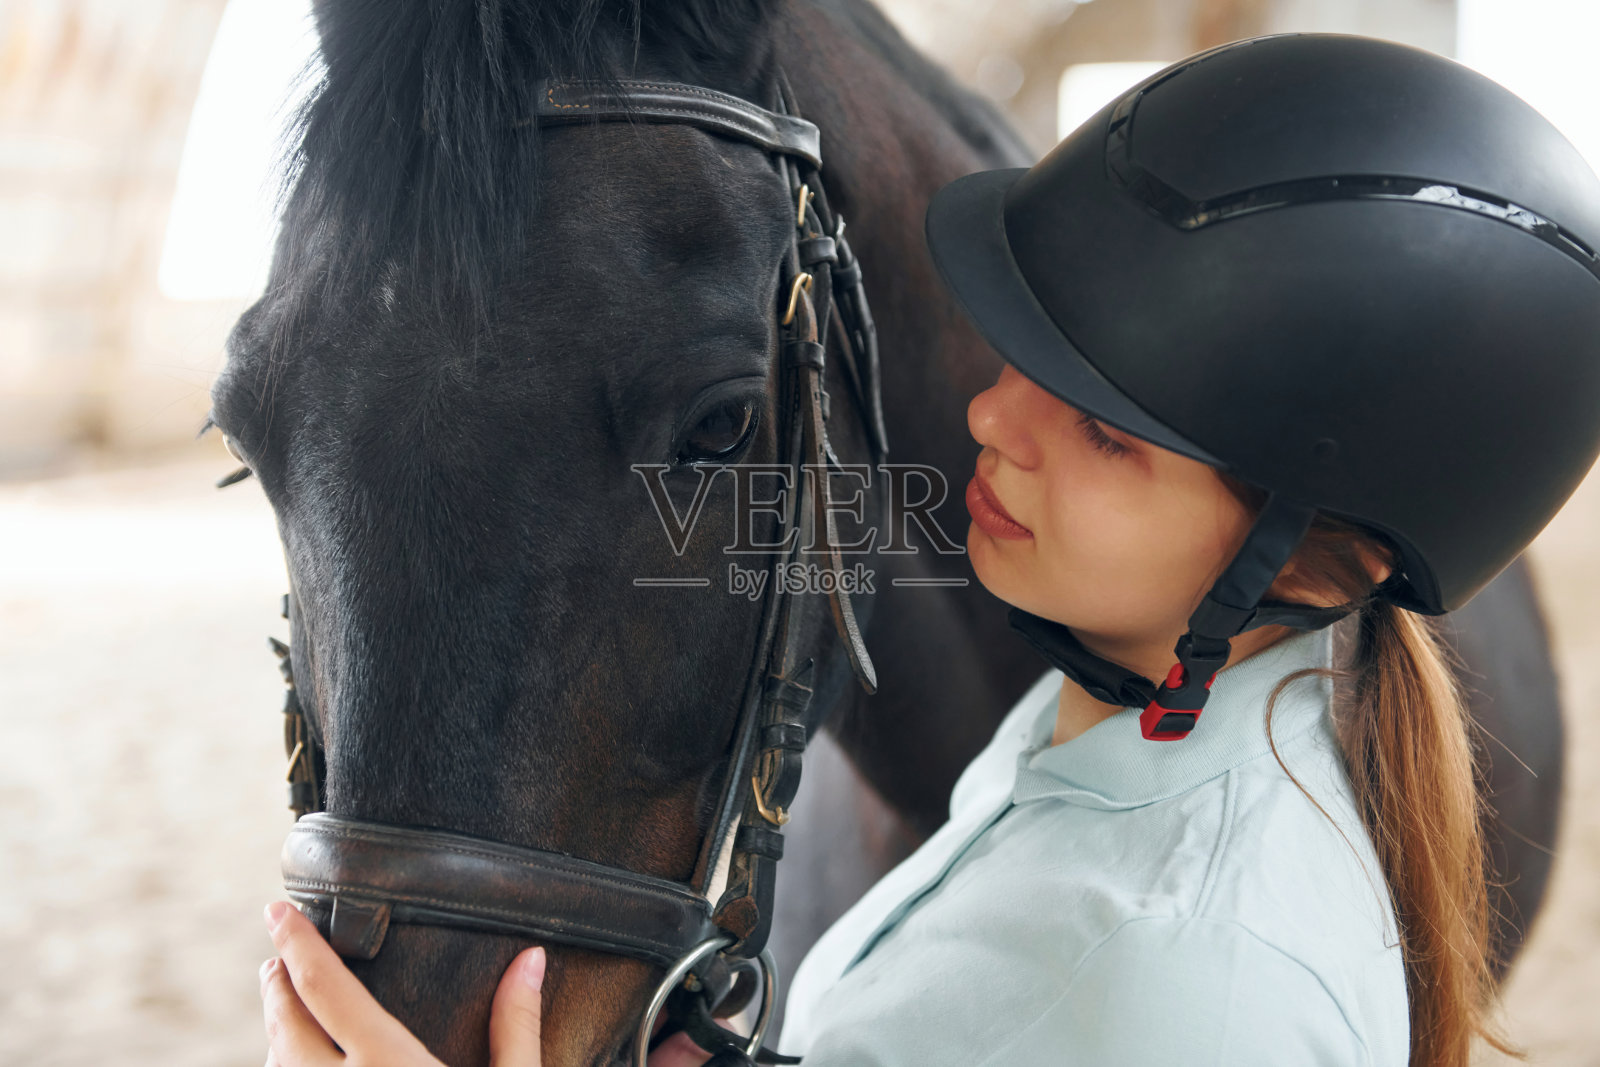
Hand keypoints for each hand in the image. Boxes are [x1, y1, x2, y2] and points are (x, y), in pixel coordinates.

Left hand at [259, 900, 714, 1066]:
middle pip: (286, 1023)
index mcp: (389, 1065)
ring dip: (275, 1030)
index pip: (326, 988)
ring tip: (284, 1005)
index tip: (277, 908)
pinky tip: (299, 1065)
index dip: (298, 942)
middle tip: (279, 953)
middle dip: (278, 982)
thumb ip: (517, 1026)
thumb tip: (530, 958)